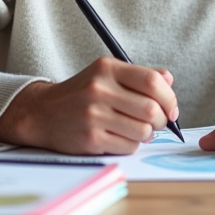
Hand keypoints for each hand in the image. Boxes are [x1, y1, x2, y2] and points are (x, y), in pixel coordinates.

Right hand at [0, 57, 177, 154]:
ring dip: (147, 134)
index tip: (171, 108)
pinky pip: (128, 146)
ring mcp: (93, 115)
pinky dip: (131, 145)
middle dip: (162, 120)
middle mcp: (99, 89)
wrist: (42, 112)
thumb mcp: (106, 75)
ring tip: (137, 130)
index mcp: (107, 68)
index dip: (169, 98)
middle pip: (151, 109)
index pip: (152, 81)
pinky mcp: (90, 138)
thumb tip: (168, 80)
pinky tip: (120, 137)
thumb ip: (139, 76)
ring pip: (143, 131)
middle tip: (158, 123)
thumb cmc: (82, 93)